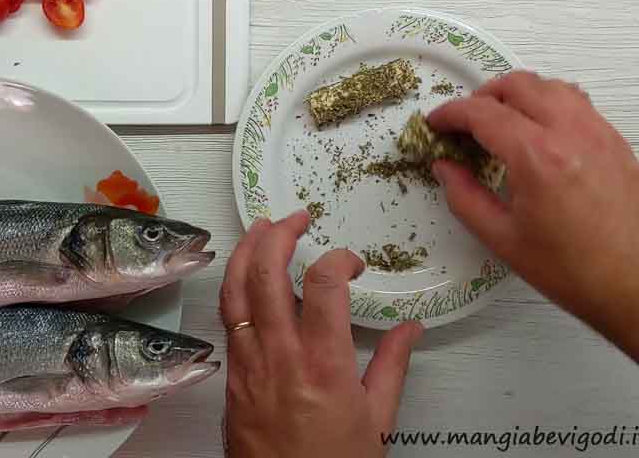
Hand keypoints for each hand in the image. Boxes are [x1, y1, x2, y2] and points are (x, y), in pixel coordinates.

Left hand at [220, 212, 422, 457]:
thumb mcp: (377, 419)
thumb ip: (392, 365)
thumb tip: (409, 329)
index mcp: (324, 364)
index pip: (324, 284)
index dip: (338, 259)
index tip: (351, 262)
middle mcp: (280, 357)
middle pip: (266, 275)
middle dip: (277, 235)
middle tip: (294, 218)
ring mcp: (250, 365)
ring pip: (236, 293)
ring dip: (246, 253)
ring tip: (260, 230)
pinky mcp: (233, 378)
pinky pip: (228, 322)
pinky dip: (236, 290)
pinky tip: (246, 280)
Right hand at [429, 70, 638, 372]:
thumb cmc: (578, 271)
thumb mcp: (504, 239)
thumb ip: (465, 198)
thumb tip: (445, 169)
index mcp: (537, 157)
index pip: (483, 113)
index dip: (451, 114)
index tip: (436, 124)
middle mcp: (571, 133)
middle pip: (517, 86)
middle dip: (482, 97)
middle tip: (463, 123)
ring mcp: (599, 133)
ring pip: (550, 86)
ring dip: (517, 94)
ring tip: (499, 121)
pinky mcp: (616, 142)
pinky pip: (577, 102)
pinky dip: (548, 103)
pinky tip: (537, 131)